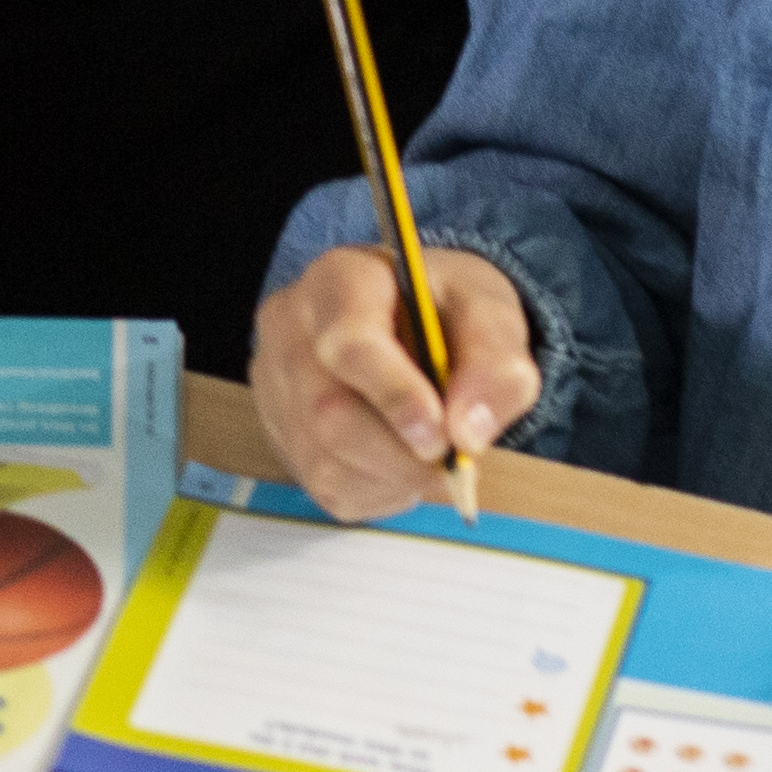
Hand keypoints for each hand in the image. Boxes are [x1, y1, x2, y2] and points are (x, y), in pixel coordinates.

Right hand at [253, 247, 537, 520]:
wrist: (419, 326)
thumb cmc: (445, 313)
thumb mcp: (490, 313)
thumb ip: (496, 365)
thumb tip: (467, 432)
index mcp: (338, 280)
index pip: (348, 342)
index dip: (395, 396)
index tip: (443, 434)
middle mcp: (290, 330)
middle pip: (331, 413)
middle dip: (404, 452)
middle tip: (455, 458)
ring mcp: (276, 386)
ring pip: (327, 460)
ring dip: (397, 475)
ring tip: (432, 454)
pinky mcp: (282, 435)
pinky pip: (328, 487)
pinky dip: (381, 490)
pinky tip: (401, 461)